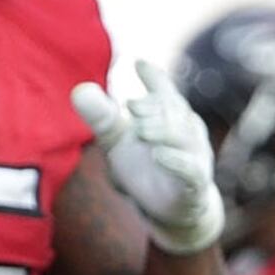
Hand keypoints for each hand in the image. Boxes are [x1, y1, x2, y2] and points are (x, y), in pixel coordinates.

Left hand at [71, 60, 223, 255]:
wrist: (169, 211)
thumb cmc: (144, 168)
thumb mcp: (118, 142)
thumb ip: (102, 118)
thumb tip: (79, 90)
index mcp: (170, 116)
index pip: (164, 91)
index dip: (154, 78)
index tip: (138, 63)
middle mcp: (187, 132)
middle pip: (174, 112)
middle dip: (154, 107)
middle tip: (131, 106)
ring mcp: (195, 158)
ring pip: (184, 138)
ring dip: (163, 131)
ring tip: (140, 129)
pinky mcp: (195, 186)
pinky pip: (191, 171)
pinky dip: (177, 162)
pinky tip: (158, 155)